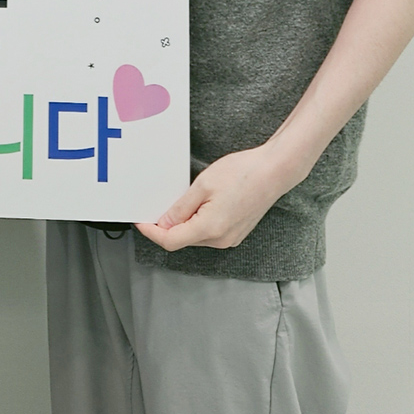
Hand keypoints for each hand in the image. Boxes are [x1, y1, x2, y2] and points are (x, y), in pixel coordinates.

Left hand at [133, 144, 296, 251]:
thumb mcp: (202, 186)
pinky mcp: (235, 233)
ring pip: (194, 237)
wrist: (273, 172)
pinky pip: (207, 233)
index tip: (140, 222)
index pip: (170, 241)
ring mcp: (230, 239)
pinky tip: (197, 205)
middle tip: (155, 206)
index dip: (151, 232)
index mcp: (210, 229)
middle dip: (165, 226)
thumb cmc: (242, 174)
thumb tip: (163, 224)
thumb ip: (180, 208)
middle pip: (182, 240)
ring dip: (182, 224)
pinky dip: (196, 223)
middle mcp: (221, 240)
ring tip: (180, 201)